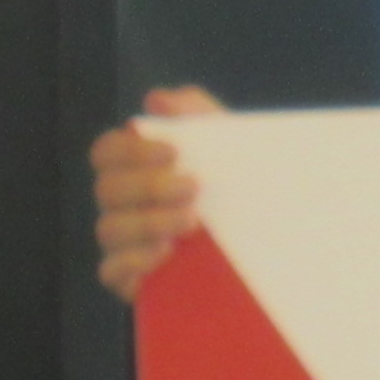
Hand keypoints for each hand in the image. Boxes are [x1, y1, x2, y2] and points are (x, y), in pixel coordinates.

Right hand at [91, 85, 220, 300]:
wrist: (272, 249)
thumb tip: (157, 99)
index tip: (173, 153)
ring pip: (109, 230)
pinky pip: (110, 272)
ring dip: (147, 223)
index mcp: (137, 170)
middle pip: (107, 189)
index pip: (107, 152)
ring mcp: (124, 245)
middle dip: (147, 186)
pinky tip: (166, 255)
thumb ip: (196, 116)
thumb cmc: (240, 192)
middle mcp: (124, 206)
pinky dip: (133, 262)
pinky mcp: (132, 280)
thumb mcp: (229, 149)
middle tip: (193, 187)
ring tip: (191, 223)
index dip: (130, 149)